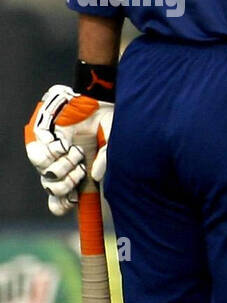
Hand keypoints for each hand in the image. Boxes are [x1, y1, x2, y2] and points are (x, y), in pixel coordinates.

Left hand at [25, 86, 114, 215]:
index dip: (62, 203)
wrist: (98, 99)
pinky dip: (53, 153)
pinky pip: (39, 154)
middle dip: (65, 186)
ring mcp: (51, 150)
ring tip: (76, 156)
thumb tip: (94, 176)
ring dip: (61, 169)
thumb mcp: (112, 146)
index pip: (62, 195)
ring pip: (44, 173)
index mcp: (78, 169)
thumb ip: (106, 161)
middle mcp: (62, 162)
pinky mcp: (41, 136)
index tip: (72, 203)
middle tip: (80, 173)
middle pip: (51, 188)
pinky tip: (65, 146)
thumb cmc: (108, 122)